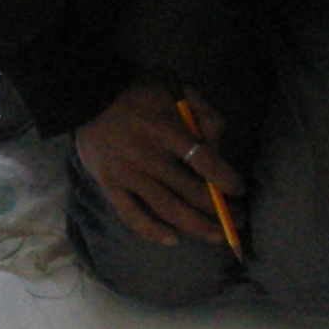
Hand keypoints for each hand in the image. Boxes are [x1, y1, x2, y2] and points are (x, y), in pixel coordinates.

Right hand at [73, 81, 244, 249]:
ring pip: (167, 209)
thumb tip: (216, 146)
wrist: (90, 97)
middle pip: (190, 191)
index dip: (225, 179)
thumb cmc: (140, 94)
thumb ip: (204, 113)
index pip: (204, 161)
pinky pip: (133, 215)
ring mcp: (128, 175)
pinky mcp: (110, 186)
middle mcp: (148, 157)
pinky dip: (153, 231)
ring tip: (216, 236)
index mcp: (167, 130)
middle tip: (237, 218)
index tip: (238, 189)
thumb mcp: (178, 89)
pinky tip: (173, 239)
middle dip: (219, 209)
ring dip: (196, 226)